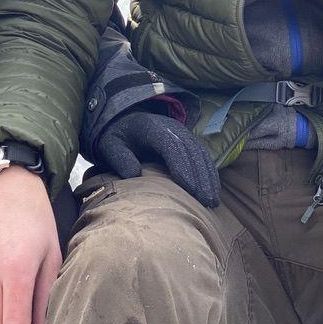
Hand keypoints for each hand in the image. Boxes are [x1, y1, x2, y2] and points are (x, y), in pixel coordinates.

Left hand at [96, 109, 220, 207]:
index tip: (190, 190)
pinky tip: (212, 190)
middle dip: (200, 177)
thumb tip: (134, 174)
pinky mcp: (187, 139)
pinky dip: (209, 172)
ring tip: (212, 201)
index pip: (172, 146)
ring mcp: (181, 131)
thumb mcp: (109, 145)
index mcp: (151, 127)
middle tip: (207, 203)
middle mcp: (171, 127)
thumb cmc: (117, 136)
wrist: (125, 120)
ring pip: (200, 153)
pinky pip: (202, 154)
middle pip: (191, 151)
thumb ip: (119, 158)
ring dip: (208, 177)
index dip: (182, 167)